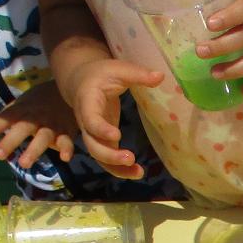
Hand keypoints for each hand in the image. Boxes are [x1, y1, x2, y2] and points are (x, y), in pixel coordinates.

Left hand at [0, 79, 79, 172]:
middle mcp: (36, 117)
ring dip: (33, 150)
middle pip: (23, 128)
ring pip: (43, 138)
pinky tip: (65, 158)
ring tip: (24, 164)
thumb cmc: (41, 101)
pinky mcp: (66, 132)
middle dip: (10, 141)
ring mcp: (52, 125)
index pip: (9, 116)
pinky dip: (67, 149)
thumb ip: (9, 115)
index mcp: (23, 109)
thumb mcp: (24, 102)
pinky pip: (67, 141)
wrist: (70, 90)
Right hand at [65, 58, 162, 179]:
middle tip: (130, 158)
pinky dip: (120, 169)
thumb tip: (160, 76)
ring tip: (138, 172)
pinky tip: (137, 172)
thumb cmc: (101, 74)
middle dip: (110, 155)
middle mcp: (86, 122)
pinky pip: (106, 160)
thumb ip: (137, 74)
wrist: (82, 82)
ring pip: (99, 157)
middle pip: (92, 144)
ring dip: (116, 168)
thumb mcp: (118, 69)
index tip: (117, 135)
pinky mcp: (102, 141)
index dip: (101, 129)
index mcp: (87, 102)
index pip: (90, 120)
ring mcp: (93, 135)